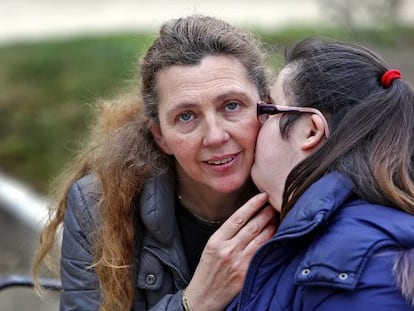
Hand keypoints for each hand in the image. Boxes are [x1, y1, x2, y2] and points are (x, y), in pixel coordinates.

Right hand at [184, 192, 277, 310]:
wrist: (204, 297)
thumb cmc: (207, 270)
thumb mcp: (210, 248)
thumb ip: (226, 235)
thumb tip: (246, 219)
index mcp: (216, 241)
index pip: (238, 217)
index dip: (252, 205)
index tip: (262, 196)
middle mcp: (228, 249)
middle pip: (252, 226)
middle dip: (266, 212)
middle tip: (275, 203)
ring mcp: (239, 262)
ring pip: (260, 238)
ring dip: (272, 225)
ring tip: (278, 215)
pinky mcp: (247, 273)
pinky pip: (262, 252)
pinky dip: (270, 241)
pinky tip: (276, 234)